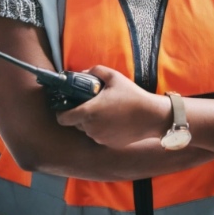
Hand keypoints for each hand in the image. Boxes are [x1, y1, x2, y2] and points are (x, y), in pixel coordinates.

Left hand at [55, 66, 169, 146]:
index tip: (67, 106)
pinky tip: (114, 121)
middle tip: (92, 104)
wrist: (151, 116)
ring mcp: (99, 137)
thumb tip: (83, 74)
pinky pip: (99, 136)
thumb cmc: (132, 95)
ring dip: (91, 122)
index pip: (62, 118)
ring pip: (87, 130)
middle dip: (79, 115)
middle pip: (75, 123)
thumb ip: (95, 71)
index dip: (62, 112)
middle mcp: (91, 128)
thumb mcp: (114, 77)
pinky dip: (102, 129)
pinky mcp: (108, 144)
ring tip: (105, 112)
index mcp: (88, 112)